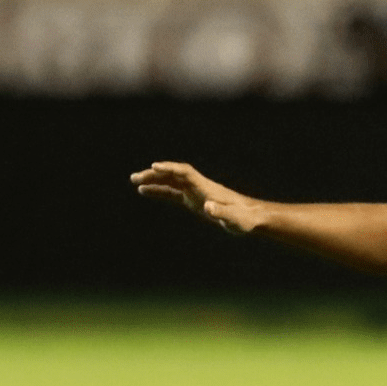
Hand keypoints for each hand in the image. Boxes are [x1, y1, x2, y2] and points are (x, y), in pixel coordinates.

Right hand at [130, 161, 263, 233]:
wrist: (252, 217)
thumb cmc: (245, 219)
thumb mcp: (234, 219)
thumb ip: (221, 213)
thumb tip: (208, 207)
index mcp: (207, 188)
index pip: (185, 173)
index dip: (170, 168)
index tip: (154, 166)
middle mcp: (199, 187)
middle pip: (174, 175)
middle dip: (155, 174)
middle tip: (135, 178)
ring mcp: (195, 192)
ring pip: (170, 182)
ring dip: (153, 180)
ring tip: (134, 181)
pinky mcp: (194, 200)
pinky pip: (173, 192)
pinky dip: (159, 190)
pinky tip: (145, 191)